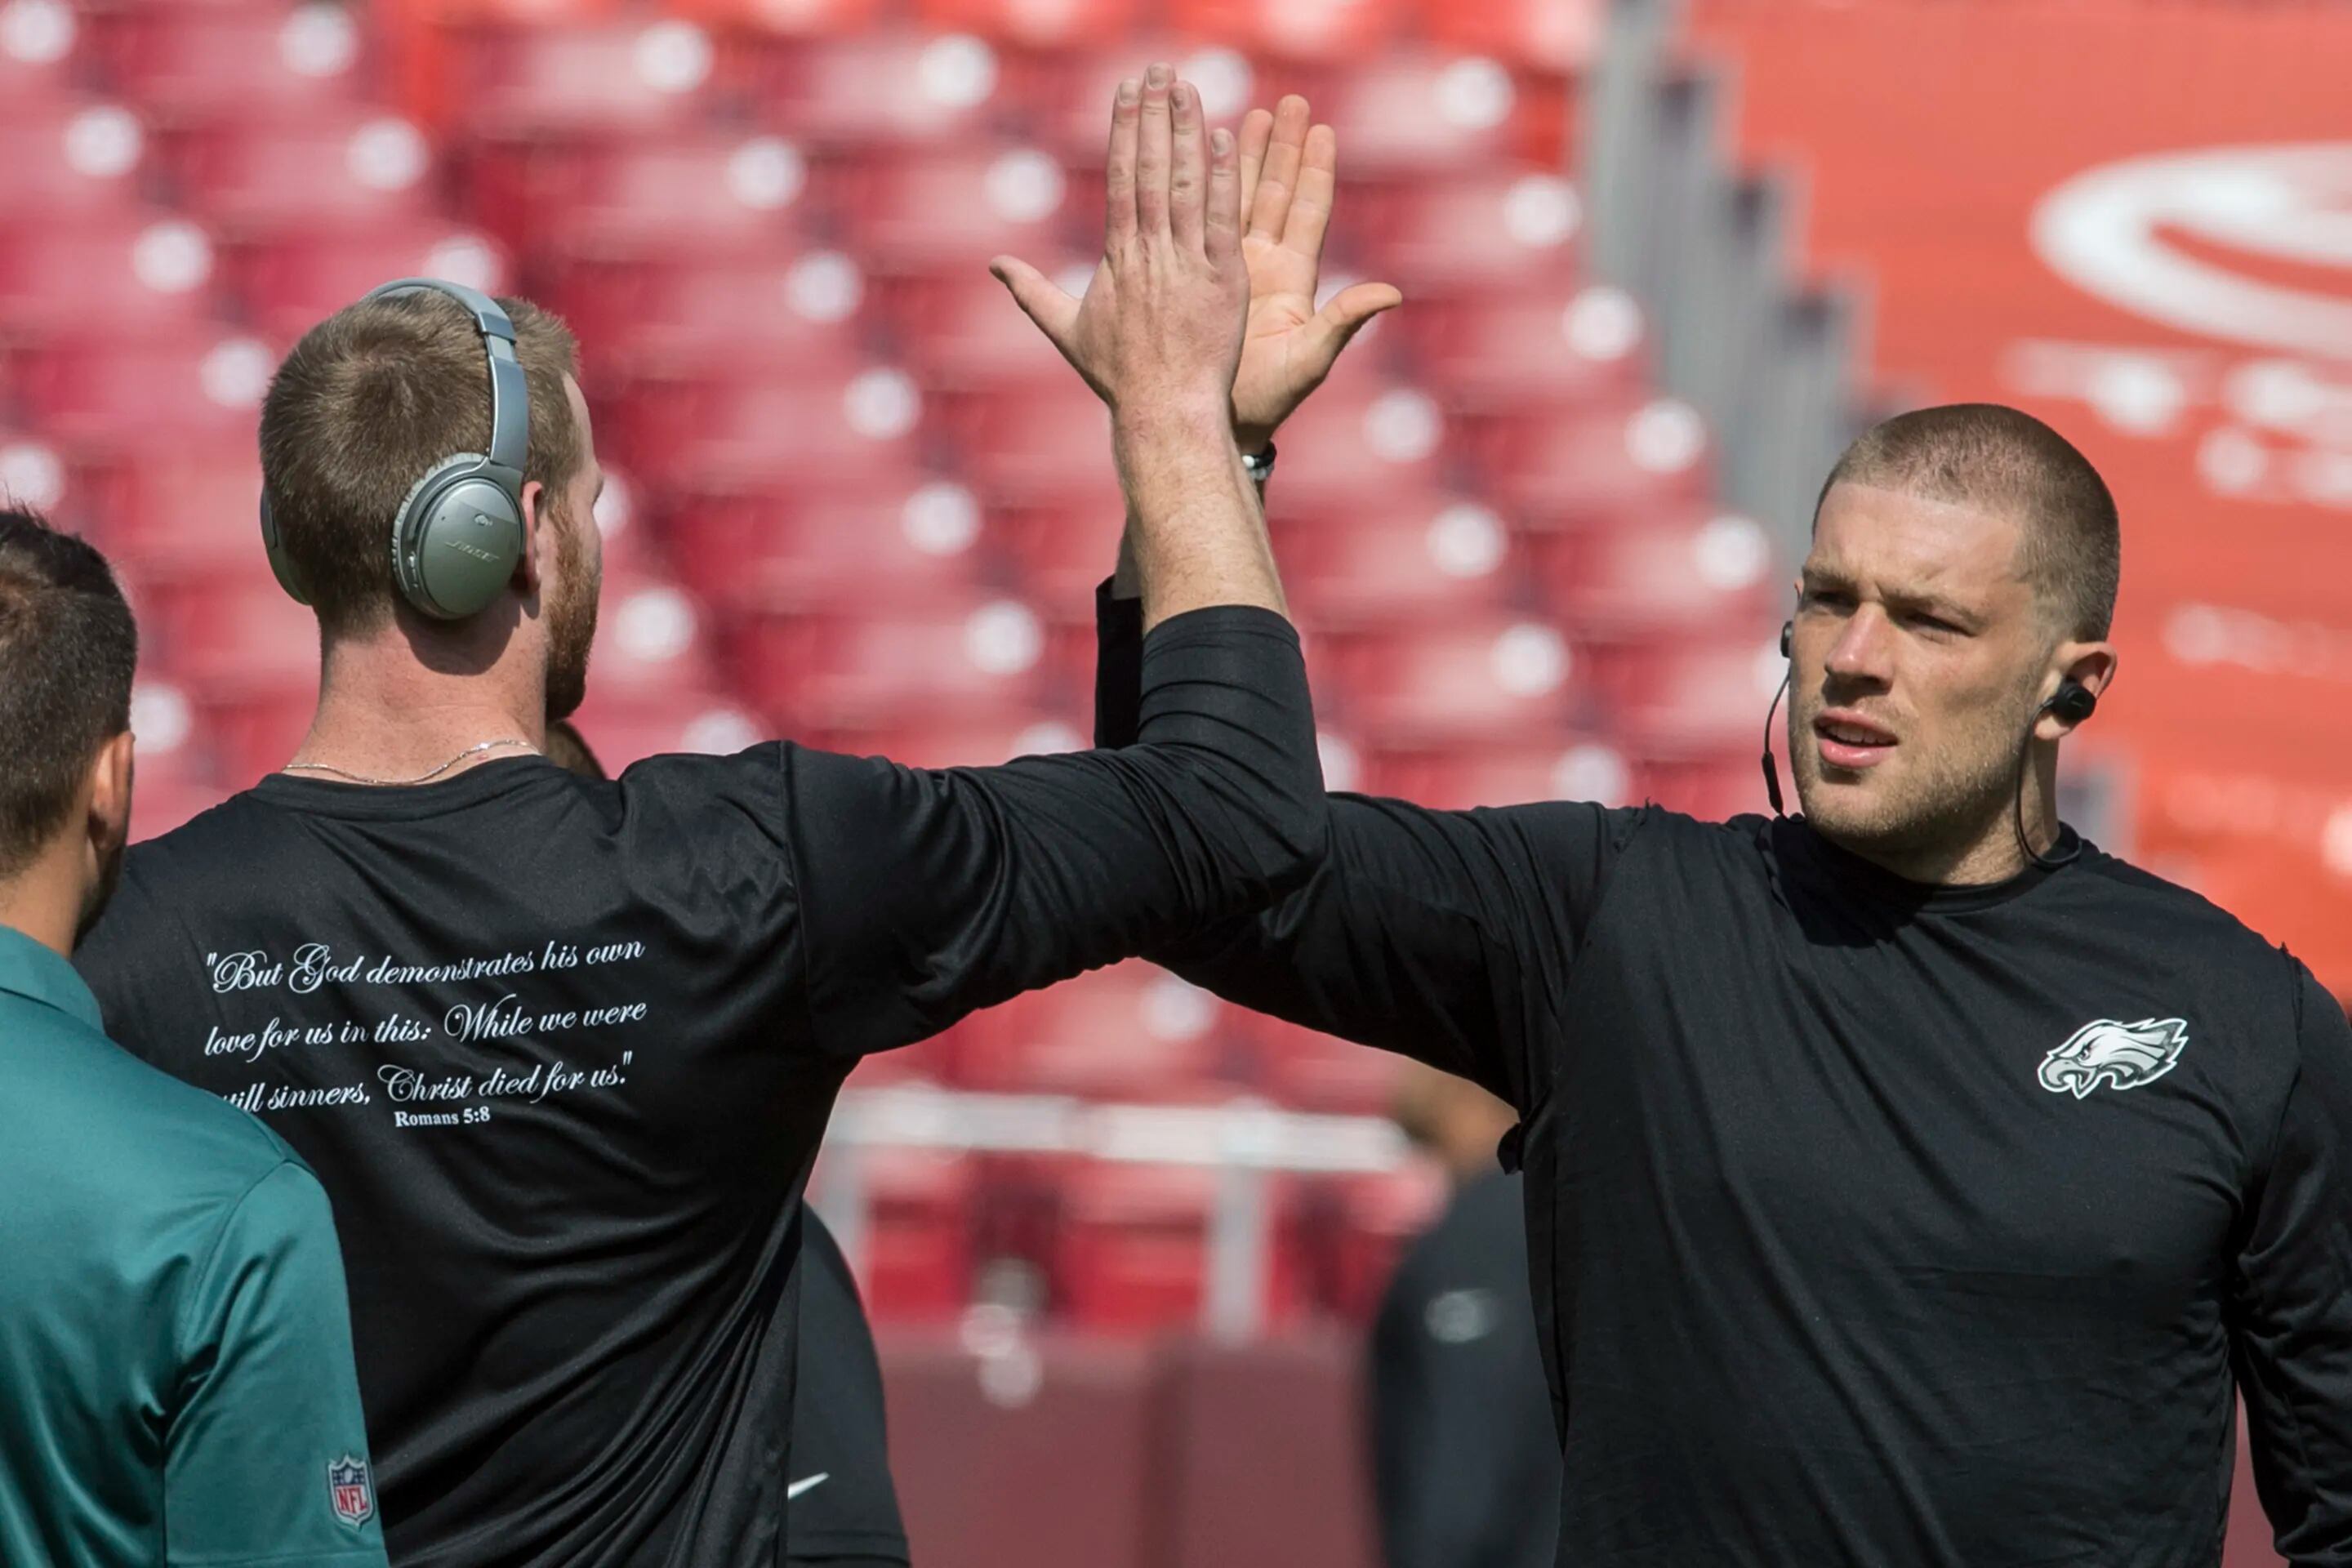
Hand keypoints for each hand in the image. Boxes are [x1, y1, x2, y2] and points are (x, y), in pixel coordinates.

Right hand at [991, 65, 1245, 428]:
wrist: (1164, 412)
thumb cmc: (1120, 378)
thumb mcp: (1068, 331)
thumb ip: (1033, 292)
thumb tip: (996, 266)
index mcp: (1118, 257)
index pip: (1121, 179)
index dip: (1125, 130)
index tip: (1128, 90)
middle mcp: (1150, 253)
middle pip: (1151, 170)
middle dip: (1153, 115)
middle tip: (1157, 69)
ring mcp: (1187, 265)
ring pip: (1186, 187)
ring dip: (1186, 133)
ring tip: (1187, 87)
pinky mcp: (1222, 281)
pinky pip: (1223, 222)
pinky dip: (1223, 181)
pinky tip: (1224, 139)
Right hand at [1230, 96, 1401, 452]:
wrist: (1217, 420)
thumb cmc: (1269, 400)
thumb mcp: (1310, 359)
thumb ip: (1345, 322)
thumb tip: (1392, 293)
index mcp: (1294, 281)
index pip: (1308, 214)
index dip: (1315, 172)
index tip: (1323, 131)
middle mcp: (1266, 267)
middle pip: (1278, 193)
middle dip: (1284, 148)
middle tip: (1292, 102)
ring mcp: (1233, 269)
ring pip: (1241, 199)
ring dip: (1247, 157)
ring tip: (1253, 113)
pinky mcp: (1203, 276)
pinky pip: (1205, 223)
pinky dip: (1206, 188)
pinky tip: (1203, 155)